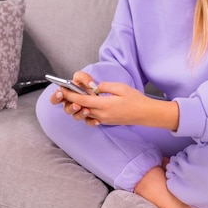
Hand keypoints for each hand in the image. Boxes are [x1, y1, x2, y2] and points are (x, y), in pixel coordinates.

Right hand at [49, 71, 99, 123]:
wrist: (96, 90)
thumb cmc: (84, 83)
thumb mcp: (83, 77)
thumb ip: (84, 78)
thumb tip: (90, 84)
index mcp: (65, 95)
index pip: (55, 99)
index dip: (55, 97)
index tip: (60, 93)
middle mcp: (70, 105)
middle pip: (66, 109)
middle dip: (71, 108)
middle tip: (76, 105)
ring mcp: (78, 112)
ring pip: (76, 116)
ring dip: (80, 114)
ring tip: (87, 110)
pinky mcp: (87, 117)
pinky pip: (88, 121)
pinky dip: (92, 121)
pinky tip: (97, 120)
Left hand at [50, 71, 178, 128]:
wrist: (145, 114)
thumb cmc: (135, 99)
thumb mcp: (120, 87)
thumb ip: (104, 86)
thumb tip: (94, 88)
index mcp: (104, 105)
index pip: (82, 100)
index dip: (70, 95)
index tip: (62, 89)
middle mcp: (102, 114)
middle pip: (81, 107)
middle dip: (72, 100)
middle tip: (65, 92)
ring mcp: (104, 119)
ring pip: (85, 113)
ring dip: (79, 106)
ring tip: (76, 97)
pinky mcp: (107, 121)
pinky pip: (92, 117)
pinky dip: (87, 111)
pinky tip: (88, 105)